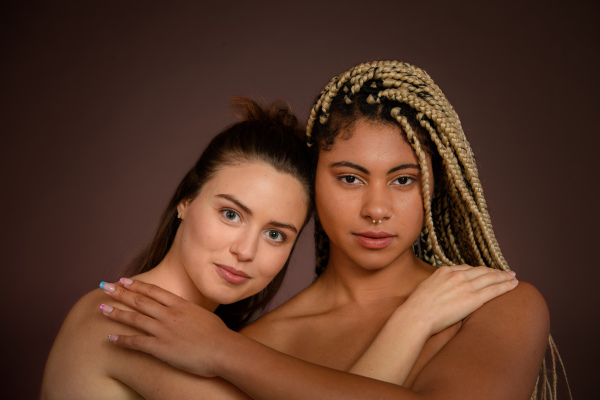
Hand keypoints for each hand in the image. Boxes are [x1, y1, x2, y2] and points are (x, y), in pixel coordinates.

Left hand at [98, 279, 235, 376]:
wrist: (224, 350)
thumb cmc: (219, 335)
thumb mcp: (203, 316)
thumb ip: (190, 313)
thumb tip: (186, 312)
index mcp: (180, 305)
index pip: (153, 291)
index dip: (137, 285)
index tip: (124, 280)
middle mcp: (169, 314)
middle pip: (140, 300)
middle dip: (120, 293)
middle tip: (105, 286)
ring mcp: (164, 330)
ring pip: (135, 318)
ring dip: (117, 312)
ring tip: (102, 308)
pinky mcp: (161, 348)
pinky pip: (137, 342)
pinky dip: (122, 340)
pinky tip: (110, 338)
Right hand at [400, 265, 517, 335]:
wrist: (416, 315)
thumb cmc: (417, 307)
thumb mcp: (425, 288)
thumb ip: (437, 285)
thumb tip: (441, 291)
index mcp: (445, 271)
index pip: (467, 268)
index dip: (480, 270)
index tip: (486, 272)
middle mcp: (457, 275)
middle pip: (482, 271)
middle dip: (495, 272)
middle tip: (506, 272)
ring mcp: (466, 286)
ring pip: (491, 278)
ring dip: (504, 277)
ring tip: (513, 277)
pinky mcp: (473, 298)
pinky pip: (494, 290)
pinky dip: (506, 286)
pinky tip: (513, 285)